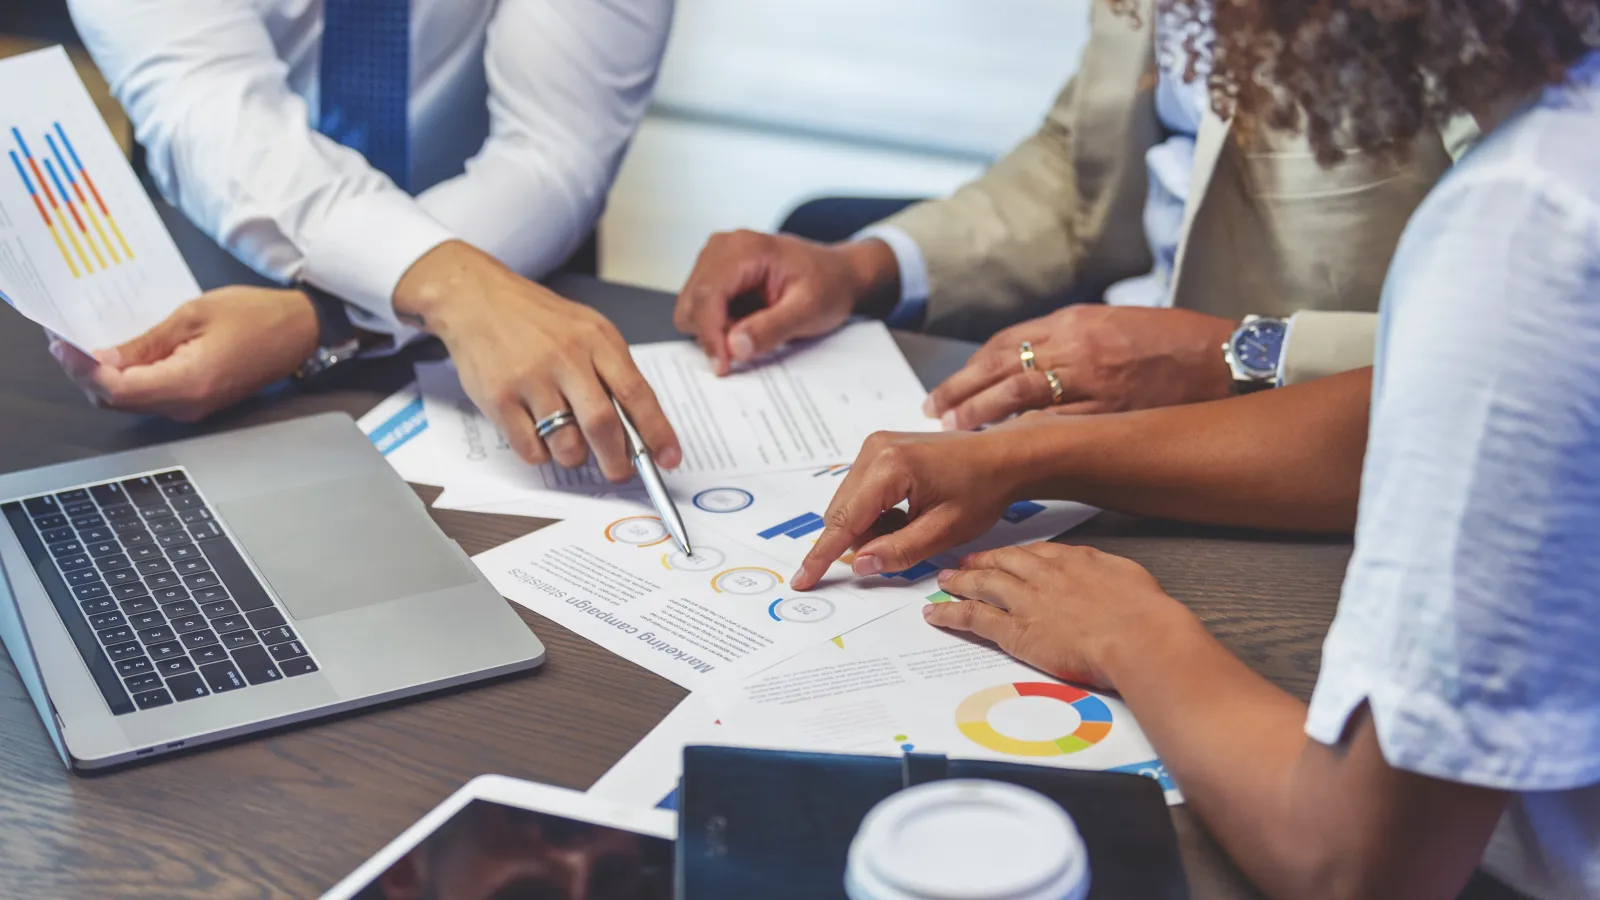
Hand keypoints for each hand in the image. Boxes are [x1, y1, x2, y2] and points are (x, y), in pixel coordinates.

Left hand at [49, 285, 318, 421]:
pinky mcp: (199, 402)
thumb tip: (105, 356)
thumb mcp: (193, 314)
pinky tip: (123, 356)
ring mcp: (195, 407)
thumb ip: (146, 340)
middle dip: (88, 375)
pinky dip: (129, 381)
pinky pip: (151, 398)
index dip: (83, 369)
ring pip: (132, 402)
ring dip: (106, 378)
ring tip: (90, 346)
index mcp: (189, 383)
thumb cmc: (257, 316)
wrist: (300, 330)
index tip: (65, 345)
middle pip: (118, 401)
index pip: (117, 388)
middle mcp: (189, 405)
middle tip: (70, 343)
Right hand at [395, 241, 680, 481]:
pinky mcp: (499, 397)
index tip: (669, 458)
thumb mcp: (586, 330)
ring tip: (570, 443)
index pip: (637, 393)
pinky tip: (537, 433)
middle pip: (602, 425)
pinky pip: (530, 448)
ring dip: (574, 457)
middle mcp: (565, 357)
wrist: (476, 298)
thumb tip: (640, 428)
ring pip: (566, 444)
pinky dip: (540, 453)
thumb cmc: (537, 319)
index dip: (657, 431)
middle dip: (617, 461)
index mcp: (597, 340)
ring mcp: (530, 378)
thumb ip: (612, 372)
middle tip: (620, 472)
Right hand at [674, 232, 899, 374]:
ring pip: (691, 307)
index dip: (710, 335)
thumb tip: (734, 347)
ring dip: (715, 329)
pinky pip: (700, 307)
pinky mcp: (714, 272)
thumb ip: (771, 329)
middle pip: (692, 303)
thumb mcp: (808, 311)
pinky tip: (746, 321)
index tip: (723, 367)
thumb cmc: (828, 285)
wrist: (837, 273)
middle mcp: (722, 246)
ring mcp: (715, 257)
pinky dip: (718, 323)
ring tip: (753, 327)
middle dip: (713, 333)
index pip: (708, 296)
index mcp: (745, 248)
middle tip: (748, 345)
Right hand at [790, 427, 1031, 589]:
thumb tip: (861, 565)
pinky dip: (876, 513)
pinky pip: (860, 492)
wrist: (1002, 456)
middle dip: (862, 540)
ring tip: (913, 526)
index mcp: (890, 468)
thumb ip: (900, 551)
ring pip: (849, 505)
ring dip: (871, 527)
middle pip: (841, 513)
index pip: (844, 521)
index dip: (821, 556)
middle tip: (902, 548)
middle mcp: (874, 450)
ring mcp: (874, 446)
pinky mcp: (879, 449)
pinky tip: (908, 513)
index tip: (802, 580)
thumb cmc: (982, 489)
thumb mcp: (944, 530)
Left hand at [924, 542, 1193, 689]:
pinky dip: (951, 614)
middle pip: (1004, 562)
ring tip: (943, 582)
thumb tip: (1108, 579)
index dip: (1014, 555)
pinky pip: (975, 617)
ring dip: (960, 582)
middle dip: (981, 562)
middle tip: (964, 563)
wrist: (1140, 636)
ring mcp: (1027, 601)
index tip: (1005, 556)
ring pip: (983, 584)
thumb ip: (1109, 575)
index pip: (1035, 553)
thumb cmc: (1146, 615)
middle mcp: (1045, 575)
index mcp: (1074, 560)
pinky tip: (936, 615)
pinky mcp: (1016, 631)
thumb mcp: (1131, 578)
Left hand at [925, 305, 1238, 429]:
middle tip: (935, 410)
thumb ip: (1069, 339)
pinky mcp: (1110, 409)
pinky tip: (1000, 445)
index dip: (971, 368)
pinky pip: (1055, 422)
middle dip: (962, 390)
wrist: (1222, 358)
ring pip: (1019, 393)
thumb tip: (1026, 361)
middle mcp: (1076, 345)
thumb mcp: (1113, 322)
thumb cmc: (1172, 341)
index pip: (1006, 343)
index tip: (949, 387)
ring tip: (955, 428)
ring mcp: (1092, 378)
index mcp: (1074, 320)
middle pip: (1002, 367)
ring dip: (980, 412)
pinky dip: (1022, 432)